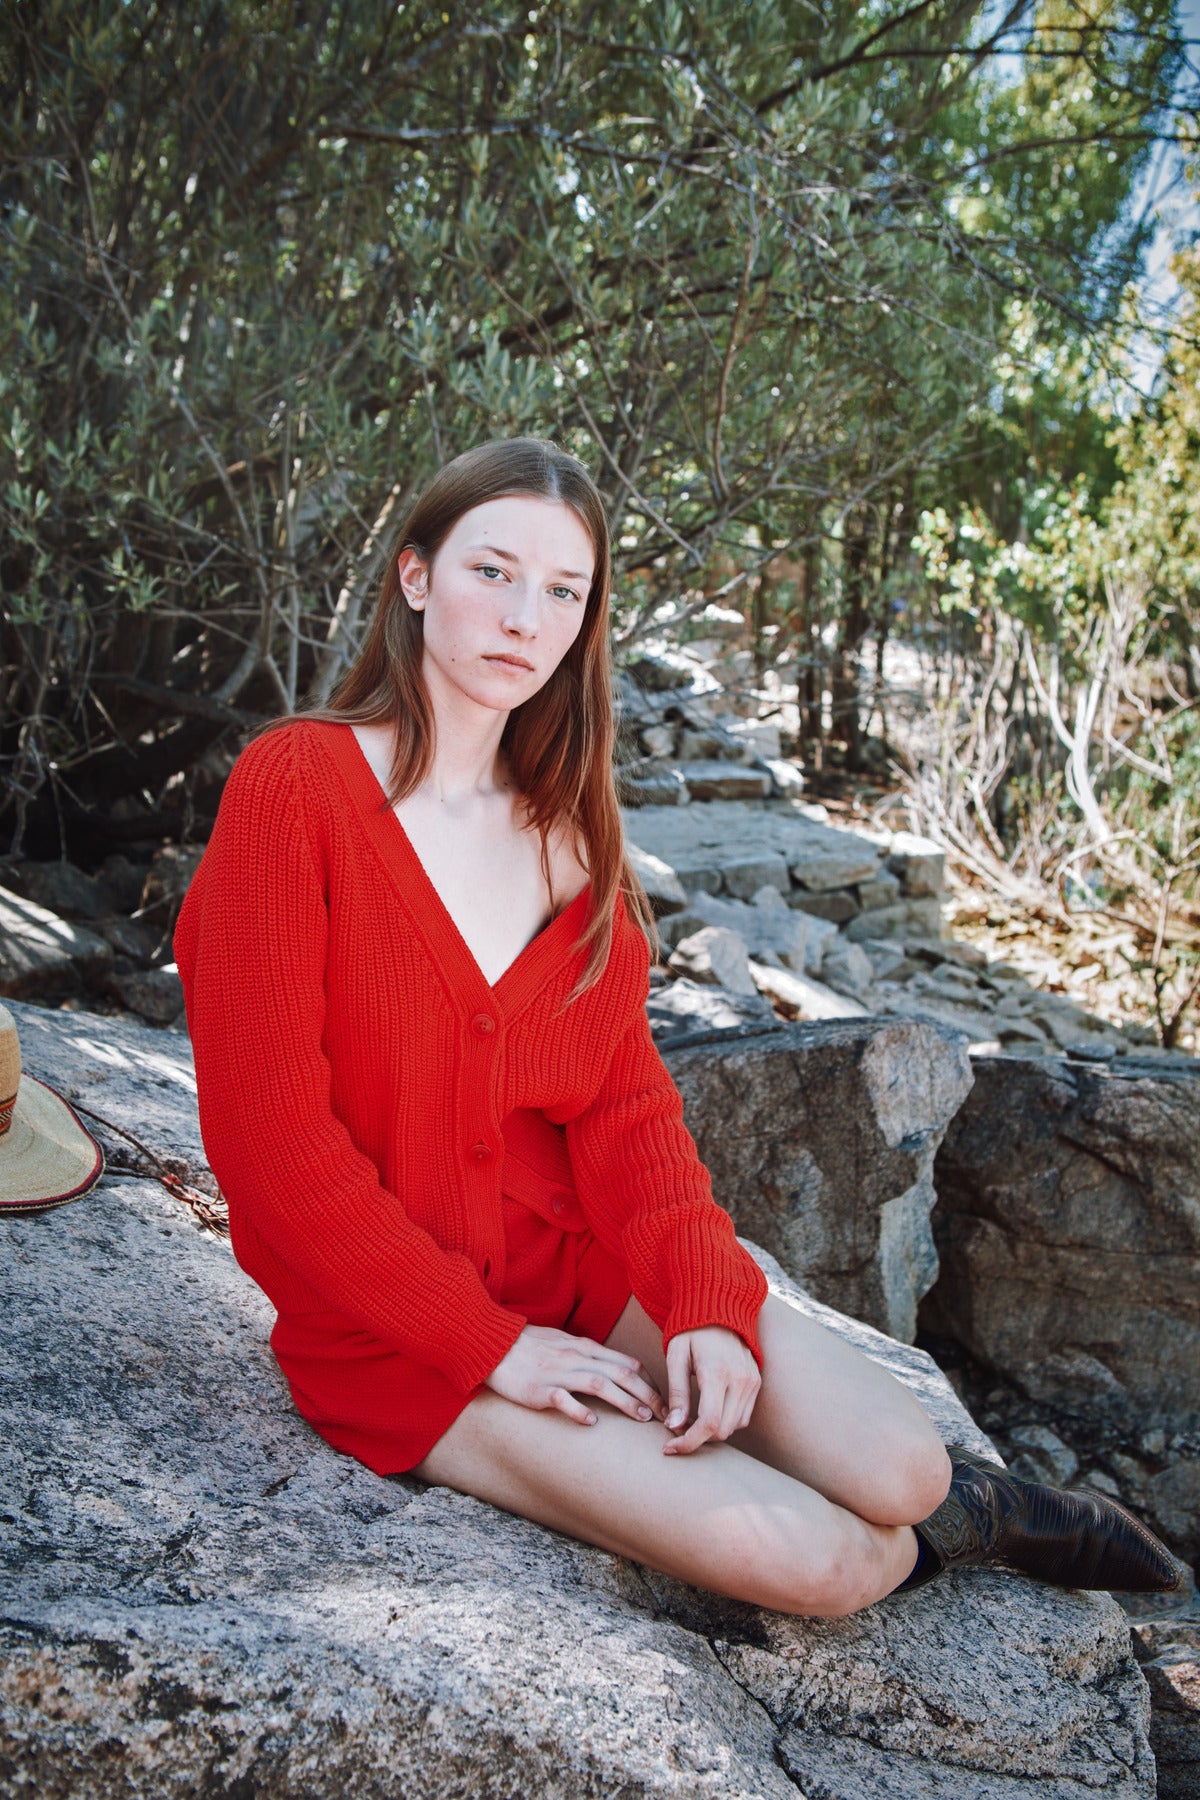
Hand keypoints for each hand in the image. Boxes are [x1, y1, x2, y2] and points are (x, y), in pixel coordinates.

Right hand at [485, 1324, 666, 1426]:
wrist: (495, 1345)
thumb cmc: (529, 1345)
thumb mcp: (565, 1342)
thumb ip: (589, 1354)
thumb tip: (614, 1366)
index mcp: (584, 1347)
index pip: (626, 1363)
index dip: (649, 1382)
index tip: (664, 1399)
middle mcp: (576, 1358)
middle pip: (621, 1374)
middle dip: (648, 1394)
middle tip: (665, 1414)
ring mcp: (558, 1373)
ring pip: (600, 1384)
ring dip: (625, 1402)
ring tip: (642, 1418)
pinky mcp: (539, 1389)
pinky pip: (563, 1399)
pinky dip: (579, 1410)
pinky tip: (592, 1423)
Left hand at [662, 1325, 760, 1455]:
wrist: (718, 1307)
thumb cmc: (690, 1332)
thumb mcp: (676, 1358)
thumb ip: (677, 1394)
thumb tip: (674, 1427)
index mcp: (717, 1372)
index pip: (708, 1423)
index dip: (689, 1442)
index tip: (670, 1447)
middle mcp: (740, 1379)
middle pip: (723, 1430)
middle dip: (698, 1438)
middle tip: (676, 1429)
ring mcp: (752, 1381)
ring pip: (735, 1427)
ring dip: (713, 1432)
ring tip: (691, 1420)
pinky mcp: (757, 1382)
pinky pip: (744, 1416)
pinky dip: (727, 1421)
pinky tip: (709, 1411)